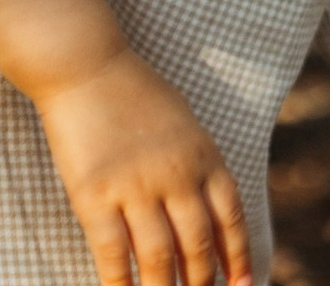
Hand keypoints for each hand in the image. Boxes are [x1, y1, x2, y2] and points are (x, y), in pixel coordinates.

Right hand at [36, 45, 253, 285]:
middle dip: (201, 282)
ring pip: (159, 259)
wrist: (87, 66)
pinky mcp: (95, 195)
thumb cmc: (135, 93)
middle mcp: (176, 174)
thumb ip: (198, 165)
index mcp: (203, 154)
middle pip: (197, 245)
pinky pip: (113, 254)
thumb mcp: (183, 123)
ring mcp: (136, 186)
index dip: (238, 256)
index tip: (242, 285)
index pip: (230, 217)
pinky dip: (120, 284)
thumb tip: (209, 213)